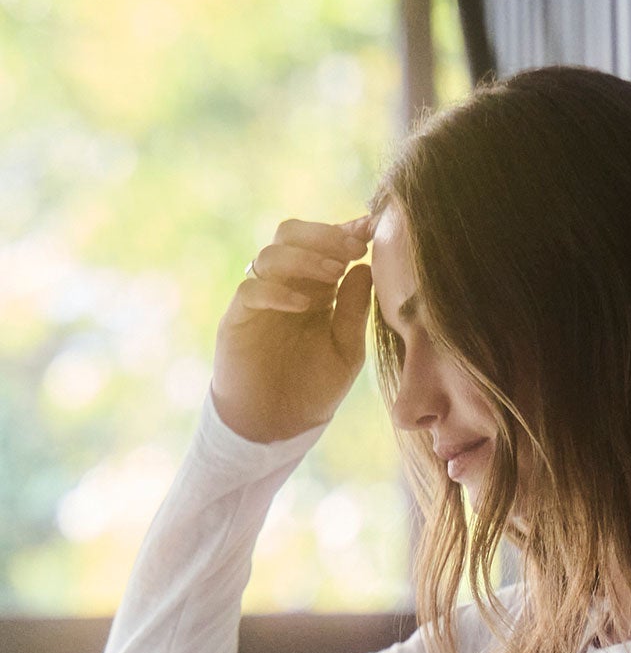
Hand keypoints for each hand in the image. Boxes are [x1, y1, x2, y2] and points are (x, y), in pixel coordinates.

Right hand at [212, 214, 375, 442]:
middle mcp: (285, 285)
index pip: (324, 244)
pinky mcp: (238, 318)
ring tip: (333, 274)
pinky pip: (251, 289)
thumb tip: (365, 266)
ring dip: (305, 258)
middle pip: (291, 234)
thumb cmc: (315, 387)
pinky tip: (304, 305)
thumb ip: (354, 309)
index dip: (345, 231)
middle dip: (323, 235)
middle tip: (353, 249)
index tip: (372, 228)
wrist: (280, 424)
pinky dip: (277, 291)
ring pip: (271, 254)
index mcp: (315, 287)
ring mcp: (260, 299)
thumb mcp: (346, 349)